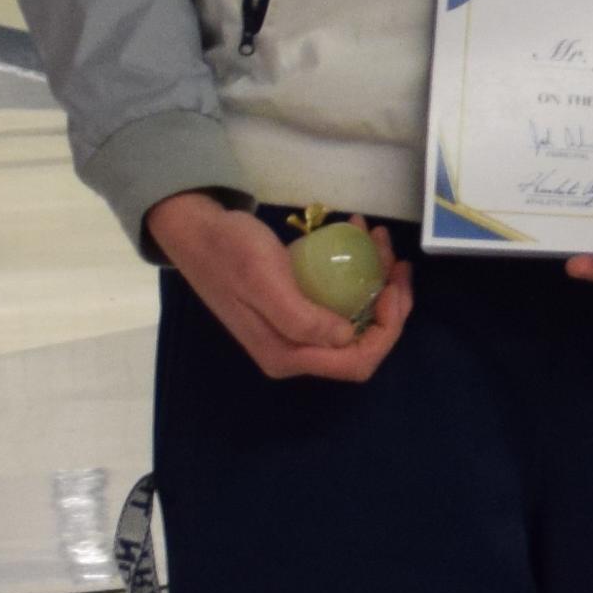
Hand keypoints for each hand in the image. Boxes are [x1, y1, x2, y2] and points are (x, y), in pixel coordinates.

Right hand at [149, 193, 411, 382]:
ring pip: (356, 317)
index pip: (357, 363)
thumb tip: (346, 338)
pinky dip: (357, 271)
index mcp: (288, 355)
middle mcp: (295, 351)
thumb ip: (302, 319)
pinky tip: (359, 239)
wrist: (195, 230)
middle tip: (397, 261)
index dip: (387, 330)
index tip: (392, 288)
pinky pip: (340, 299)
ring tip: (378, 239)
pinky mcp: (297, 309)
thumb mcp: (264, 281)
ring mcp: (296, 331)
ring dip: (376, 280)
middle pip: (364, 342)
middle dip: (389, 303)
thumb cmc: (228, 251)